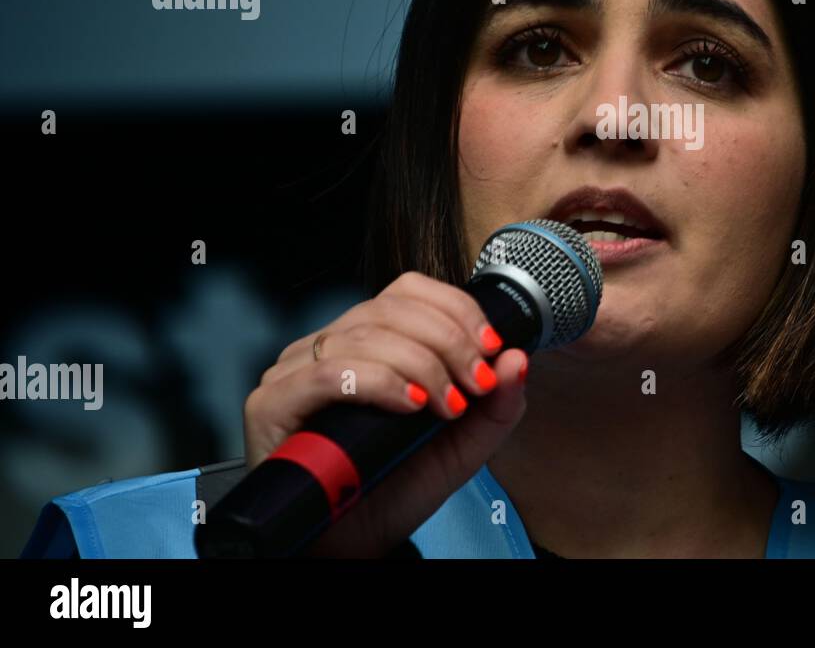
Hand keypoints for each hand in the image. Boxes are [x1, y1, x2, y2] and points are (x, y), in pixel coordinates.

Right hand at [242, 271, 528, 556]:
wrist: (351, 546)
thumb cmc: (396, 488)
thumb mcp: (462, 446)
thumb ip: (496, 405)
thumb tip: (518, 357)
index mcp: (369, 340)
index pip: (409, 291)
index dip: (455, 310)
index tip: (491, 347)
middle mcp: (328, 345)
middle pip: (392, 308)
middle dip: (448, 342)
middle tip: (475, 384)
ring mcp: (294, 370)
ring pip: (365, 335)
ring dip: (421, 366)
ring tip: (447, 407)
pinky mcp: (271, 403)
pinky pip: (329, 373)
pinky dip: (379, 383)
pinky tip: (408, 407)